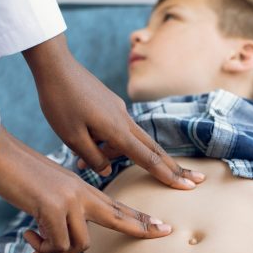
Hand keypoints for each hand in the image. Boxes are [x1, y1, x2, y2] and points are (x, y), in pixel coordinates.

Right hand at [0, 127, 174, 252]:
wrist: (0, 155)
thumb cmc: (22, 175)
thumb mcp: (51, 193)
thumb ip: (66, 211)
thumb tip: (67, 236)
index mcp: (83, 190)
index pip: (118, 207)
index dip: (141, 218)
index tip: (161, 225)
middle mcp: (82, 194)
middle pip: (120, 216)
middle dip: (144, 227)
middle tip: (167, 232)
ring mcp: (70, 200)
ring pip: (81, 244)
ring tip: (37, 247)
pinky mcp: (52, 207)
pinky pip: (57, 244)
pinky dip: (43, 250)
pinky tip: (29, 237)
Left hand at [22, 33, 205, 188]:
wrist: (56, 66)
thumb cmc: (60, 102)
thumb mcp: (71, 137)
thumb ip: (93, 158)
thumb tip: (107, 171)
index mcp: (117, 131)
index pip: (149, 159)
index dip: (168, 175)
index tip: (187, 186)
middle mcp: (126, 121)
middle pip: (156, 149)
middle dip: (176, 167)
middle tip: (196, 179)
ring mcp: (121, 112)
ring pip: (134, 140)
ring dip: (120, 155)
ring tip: (80, 157)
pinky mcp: (114, 106)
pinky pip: (119, 129)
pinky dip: (110, 142)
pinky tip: (87, 139)